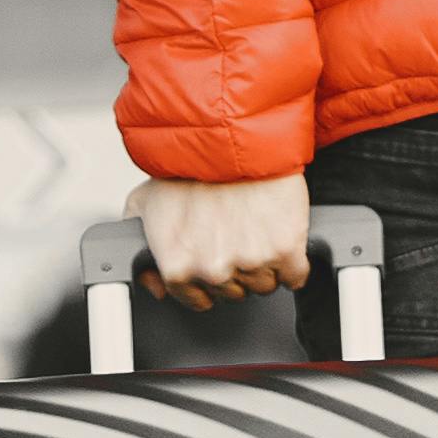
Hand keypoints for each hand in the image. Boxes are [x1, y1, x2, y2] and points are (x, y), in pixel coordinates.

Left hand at [136, 167, 310, 304]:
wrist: (235, 138)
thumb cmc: (191, 167)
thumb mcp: (144, 205)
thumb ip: (141, 252)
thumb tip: (157, 288)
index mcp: (178, 267)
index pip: (199, 299)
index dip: (209, 278)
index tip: (216, 257)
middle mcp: (213, 271)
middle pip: (235, 293)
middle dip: (236, 267)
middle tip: (236, 234)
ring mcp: (251, 263)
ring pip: (265, 285)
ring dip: (265, 264)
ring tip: (257, 230)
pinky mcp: (286, 250)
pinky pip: (296, 276)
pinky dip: (294, 264)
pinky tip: (282, 240)